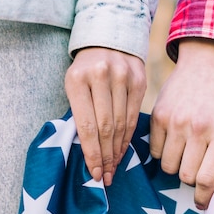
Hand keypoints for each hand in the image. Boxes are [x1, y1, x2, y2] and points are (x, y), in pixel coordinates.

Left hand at [65, 48, 146, 184]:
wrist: (107, 36)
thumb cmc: (85, 70)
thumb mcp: (73, 85)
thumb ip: (80, 113)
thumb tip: (90, 154)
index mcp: (77, 79)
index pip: (87, 126)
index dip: (92, 154)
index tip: (95, 173)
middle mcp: (101, 75)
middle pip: (105, 128)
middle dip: (105, 157)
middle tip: (106, 177)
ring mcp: (122, 76)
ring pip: (121, 124)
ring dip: (117, 151)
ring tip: (114, 168)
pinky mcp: (139, 80)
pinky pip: (134, 116)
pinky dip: (128, 137)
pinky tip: (122, 151)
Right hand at [150, 39, 213, 208]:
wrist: (206, 62)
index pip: (207, 179)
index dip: (203, 197)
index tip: (200, 203)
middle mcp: (199, 129)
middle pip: (186, 176)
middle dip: (190, 178)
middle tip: (195, 167)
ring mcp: (177, 122)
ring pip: (168, 166)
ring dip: (176, 165)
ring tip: (184, 152)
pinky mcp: (159, 116)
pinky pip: (155, 150)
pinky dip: (163, 151)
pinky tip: (173, 141)